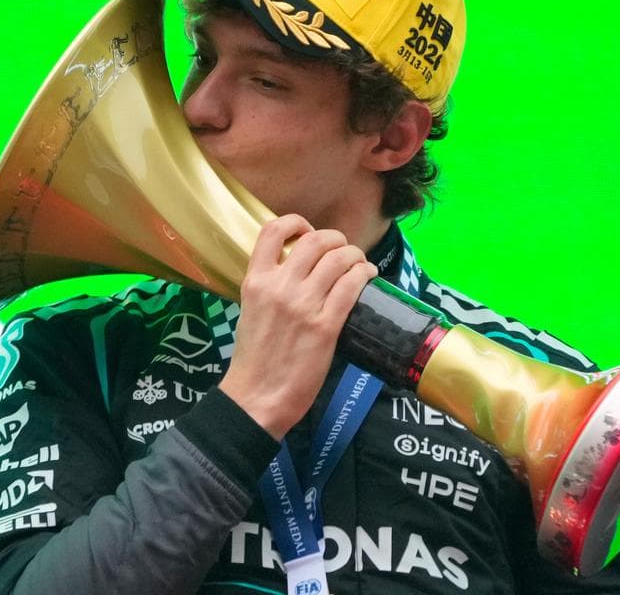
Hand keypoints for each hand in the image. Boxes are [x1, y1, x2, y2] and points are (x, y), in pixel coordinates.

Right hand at [218, 214, 377, 438]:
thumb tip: (297, 274)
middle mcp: (279, 287)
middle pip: (314, 239)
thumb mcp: (251, 312)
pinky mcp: (325, 325)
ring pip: (339, 258)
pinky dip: (364, 274)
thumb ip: (270, 289)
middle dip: (335, 239)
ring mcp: (303, 305)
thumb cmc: (254, 360)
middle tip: (342, 250)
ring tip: (359, 264)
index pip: (272, 231)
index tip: (307, 231)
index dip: (296, 222)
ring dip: (354, 255)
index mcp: (255, 281)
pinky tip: (368, 276)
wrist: (257, 396)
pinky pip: (351, 285)